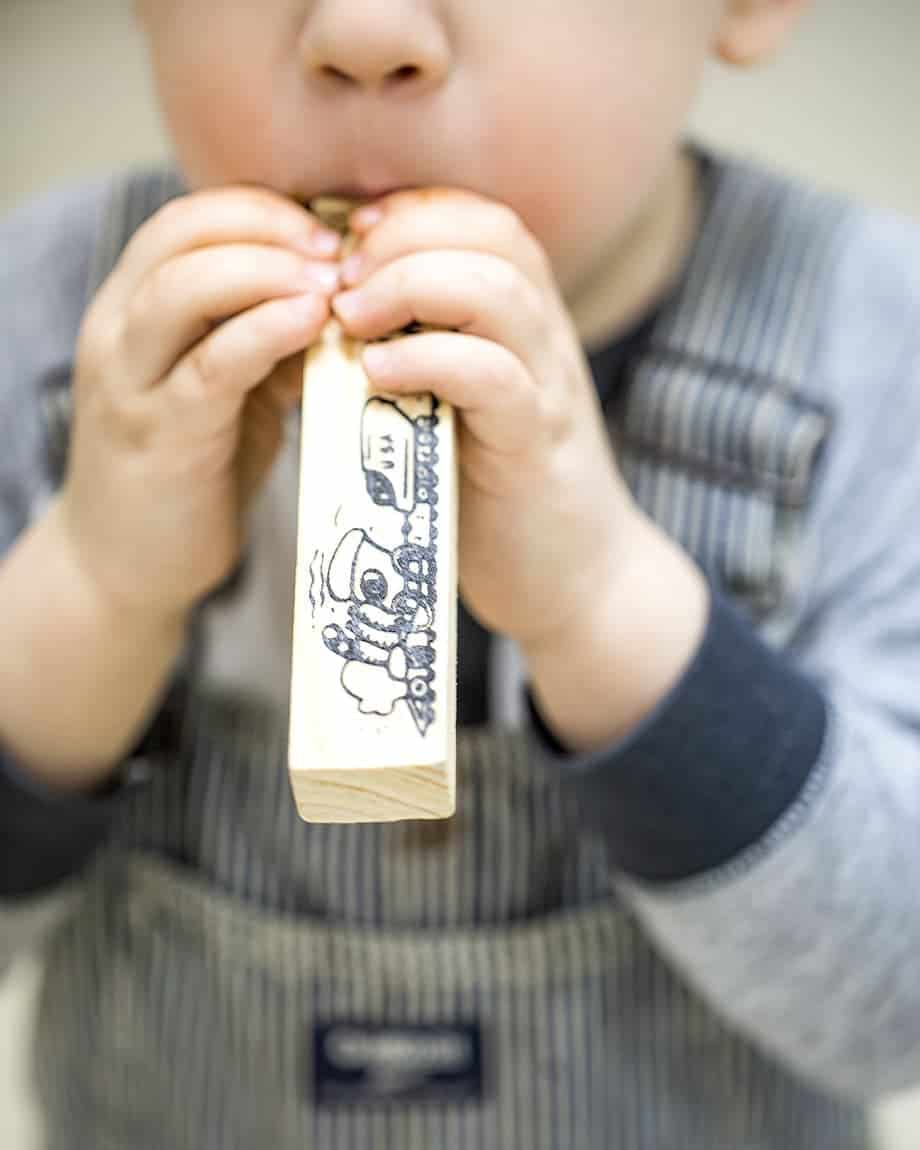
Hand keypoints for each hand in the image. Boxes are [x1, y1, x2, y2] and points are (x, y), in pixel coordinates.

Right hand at [61, 187, 342, 619]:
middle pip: (182, 235)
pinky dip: (265, 332)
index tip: (329, 228)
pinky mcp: (161, 436)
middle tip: (340, 247)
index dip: (260, 209)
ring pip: (184, 287)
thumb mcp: (228, 391)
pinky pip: (212, 366)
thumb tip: (337, 298)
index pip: (186, 219)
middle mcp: (118, 331)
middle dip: (269, 227)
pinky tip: (313, 322)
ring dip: (267, 270)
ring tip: (333, 280)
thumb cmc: (189, 472)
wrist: (126, 568)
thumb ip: (264, 341)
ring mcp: (131, 383)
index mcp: (132, 309)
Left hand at [332, 189, 638, 647]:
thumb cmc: (494, 493)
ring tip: (350, 317)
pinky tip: (377, 374)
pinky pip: (493, 376)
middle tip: (339, 277)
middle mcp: (545, 341)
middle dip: (405, 236)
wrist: (572, 578)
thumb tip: (334, 318)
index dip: (414, 210)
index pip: (485, 221)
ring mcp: (548, 390)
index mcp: (526, 324)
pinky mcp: (534, 446)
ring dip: (411, 286)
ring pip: (498, 292)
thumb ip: (421, 356)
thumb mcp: (456, 407)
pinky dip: (430, 360)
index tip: (348, 236)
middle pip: (493, 236)